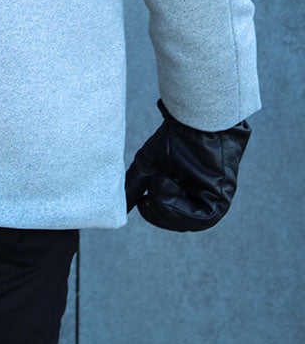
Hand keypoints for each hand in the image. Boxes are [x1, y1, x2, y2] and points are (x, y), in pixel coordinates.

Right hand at [125, 97, 250, 230]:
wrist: (195, 120)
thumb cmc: (176, 136)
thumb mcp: (149, 164)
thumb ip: (136, 186)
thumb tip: (121, 205)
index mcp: (187, 191)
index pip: (170, 216)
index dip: (153, 213)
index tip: (142, 201)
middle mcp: (201, 198)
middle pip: (177, 223)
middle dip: (157, 212)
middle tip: (147, 196)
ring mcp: (213, 199)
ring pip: (188, 224)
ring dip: (166, 208)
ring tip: (159, 180)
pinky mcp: (222, 198)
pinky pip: (202, 218)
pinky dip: (179, 207)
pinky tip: (168, 181)